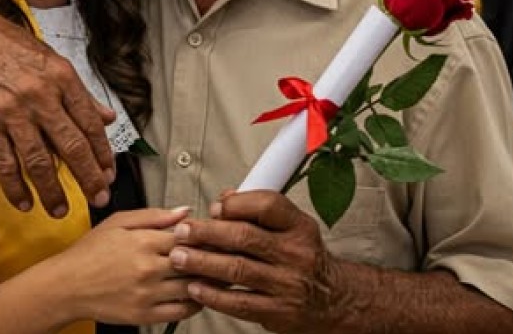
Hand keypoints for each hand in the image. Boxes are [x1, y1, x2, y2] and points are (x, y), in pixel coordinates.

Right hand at [0, 13, 116, 216]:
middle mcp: (40, 95)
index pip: (90, 124)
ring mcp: (10, 111)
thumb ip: (81, 94)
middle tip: (98, 198)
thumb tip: (108, 119)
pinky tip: (25, 202)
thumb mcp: (54, 62)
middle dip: (88, 178)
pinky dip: (15, 187)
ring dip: (52, 191)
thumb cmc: (10, 47)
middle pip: (71, 146)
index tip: (109, 174)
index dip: (103, 154)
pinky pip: (4, 164)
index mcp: (62, 78)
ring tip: (60, 209)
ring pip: (38, 161)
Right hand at [52, 208, 201, 324]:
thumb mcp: (118, 222)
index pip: (188, 236)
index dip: (205, 235)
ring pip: (192, 287)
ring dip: (207, 281)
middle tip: (220, 255)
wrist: (66, 286)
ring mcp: (147, 294)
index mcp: (143, 241)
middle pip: (195, 262)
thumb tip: (183, 212)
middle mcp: (147, 268)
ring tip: (212, 274)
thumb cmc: (89, 253)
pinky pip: (182, 311)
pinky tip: (195, 294)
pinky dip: (195, 303)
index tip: (212, 236)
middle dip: (211, 257)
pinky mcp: (145, 315)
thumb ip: (154, 216)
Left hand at [168, 191, 340, 332]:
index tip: (214, 208)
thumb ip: (258, 211)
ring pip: (237, 269)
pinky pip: (239, 303)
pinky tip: (196, 288)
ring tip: (179, 258)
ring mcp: (287, 284)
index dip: (235, 204)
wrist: (332, 298)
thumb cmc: (304, 258)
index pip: (267, 205)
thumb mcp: (292, 227)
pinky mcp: (277, 311)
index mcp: (299, 227)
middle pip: (244, 237)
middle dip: (206, 233)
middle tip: (182, 232)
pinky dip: (213, 295)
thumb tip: (224, 200)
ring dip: (202, 263)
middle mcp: (295, 254)